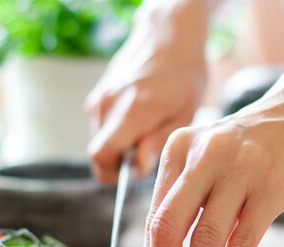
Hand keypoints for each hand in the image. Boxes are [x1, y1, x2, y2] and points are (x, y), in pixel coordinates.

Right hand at [86, 0, 209, 183]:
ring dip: (121, 145)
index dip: (114, 173)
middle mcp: (108, 104)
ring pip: (101, 140)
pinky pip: (102, 126)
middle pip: (99, 153)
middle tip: (149, 151)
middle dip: (121, 162)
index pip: (101, 155)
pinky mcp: (98, 96)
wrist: (169, 36)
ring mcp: (99, 98)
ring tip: (148, 129)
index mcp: (132, 110)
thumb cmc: (184, 74)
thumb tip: (138, 168)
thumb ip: (158, 142)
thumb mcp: (185, 112)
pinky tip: (139, 118)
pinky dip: (117, 131)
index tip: (137, 171)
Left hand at [129, 93, 283, 246]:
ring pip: (205, 239)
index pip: (154, 217)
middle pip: (169, 227)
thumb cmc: (252, 146)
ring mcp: (239, 170)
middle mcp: (203, 156)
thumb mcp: (207, 158)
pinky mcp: (271, 187)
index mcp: (178, 149)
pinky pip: (241, 242)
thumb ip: (184, 199)